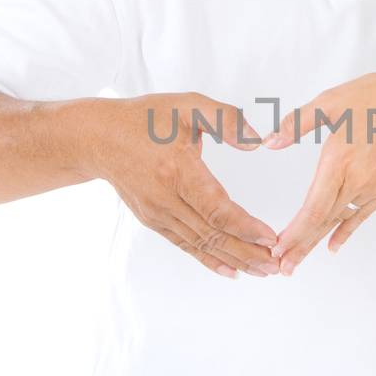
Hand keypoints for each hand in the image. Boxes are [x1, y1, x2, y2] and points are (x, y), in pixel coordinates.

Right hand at [89, 91, 280, 277]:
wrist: (99, 138)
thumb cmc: (146, 119)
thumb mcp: (188, 105)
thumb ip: (225, 119)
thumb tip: (256, 142)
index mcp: (177, 170)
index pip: (217, 209)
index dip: (245, 227)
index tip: (270, 238)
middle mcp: (166, 198)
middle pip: (212, 234)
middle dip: (248, 252)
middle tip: (277, 265)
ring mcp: (157, 213)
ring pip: (201, 244)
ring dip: (234, 260)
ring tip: (263, 271)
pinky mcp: (153, 220)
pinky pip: (185, 245)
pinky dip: (209, 259)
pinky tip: (231, 270)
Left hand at [263, 69, 375, 272]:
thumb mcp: (332, 101)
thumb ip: (298, 122)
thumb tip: (270, 141)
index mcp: (338, 160)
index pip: (312, 208)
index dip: (294, 232)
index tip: (277, 249)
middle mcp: (356, 181)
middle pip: (322, 221)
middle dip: (300, 246)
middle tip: (282, 268)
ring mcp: (374, 188)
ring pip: (339, 220)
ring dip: (317, 241)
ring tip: (299, 260)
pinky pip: (361, 215)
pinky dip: (345, 231)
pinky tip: (333, 246)